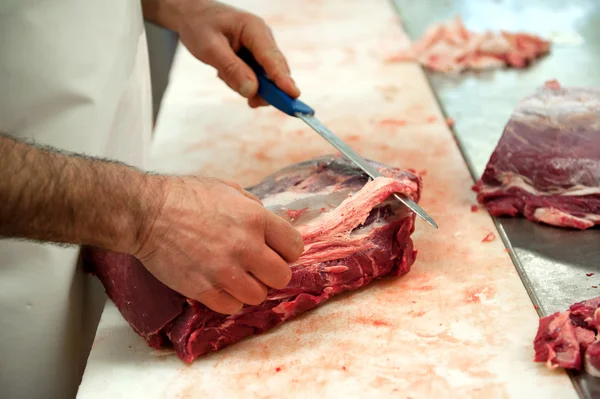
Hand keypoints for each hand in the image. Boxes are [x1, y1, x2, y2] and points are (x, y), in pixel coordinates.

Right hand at [134, 175, 303, 313]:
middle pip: (282, 277)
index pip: (294, 247)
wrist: (147, 213)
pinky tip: (219, 285)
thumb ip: (254, 208)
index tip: (277, 252)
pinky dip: (228, 299)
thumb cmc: (186, 196)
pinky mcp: (203, 289)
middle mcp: (245, 246)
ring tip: (236, 277)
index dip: (287, 251)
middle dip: (272, 273)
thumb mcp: (229, 189)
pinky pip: (232, 307)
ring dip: (250, 288)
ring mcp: (224, 270)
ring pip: (259, 296)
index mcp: (255, 219)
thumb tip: (270, 227)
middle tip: (258, 267)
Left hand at [162, 0, 299, 107]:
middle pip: (274, 71)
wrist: (193, 15)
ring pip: (264, 78)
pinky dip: (241, 81)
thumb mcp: (209, 48)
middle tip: (252, 103)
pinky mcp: (255, 57)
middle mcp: (263, 38)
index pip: (272, 58)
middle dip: (265, 90)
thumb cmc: (200, 25)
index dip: (283, 79)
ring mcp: (260, 48)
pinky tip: (225, 71)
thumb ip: (231, 69)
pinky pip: (255, 77)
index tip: (293, 96)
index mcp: (254, 29)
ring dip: (246, 84)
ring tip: (222, 72)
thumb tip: (252, 90)